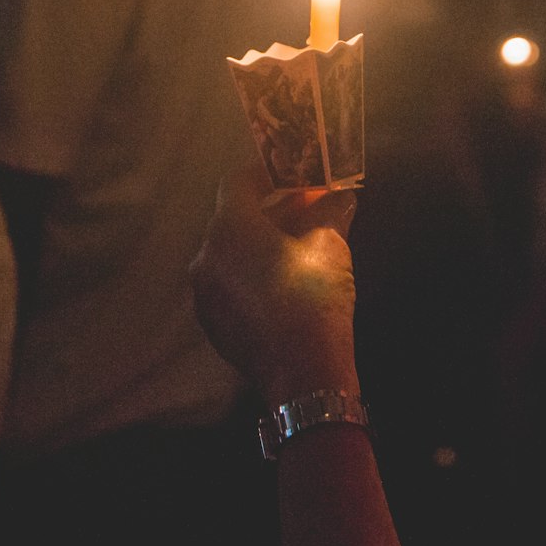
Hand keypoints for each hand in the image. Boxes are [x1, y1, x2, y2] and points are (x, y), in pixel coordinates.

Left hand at [191, 161, 360, 403]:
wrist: (303, 374)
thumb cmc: (314, 297)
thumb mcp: (330, 245)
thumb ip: (330, 211)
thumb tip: (341, 195)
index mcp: (228, 228)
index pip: (239, 180)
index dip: (267, 171)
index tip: (294, 172)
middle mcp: (206, 256)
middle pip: (235, 217)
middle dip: (273, 209)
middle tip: (308, 206)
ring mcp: (204, 293)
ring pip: (232, 252)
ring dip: (263, 241)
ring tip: (302, 244)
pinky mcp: (213, 322)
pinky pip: (231, 282)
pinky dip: (253, 272)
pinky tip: (285, 280)